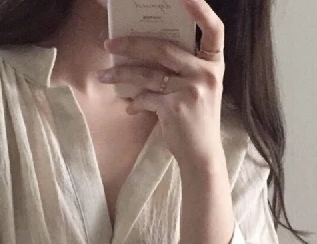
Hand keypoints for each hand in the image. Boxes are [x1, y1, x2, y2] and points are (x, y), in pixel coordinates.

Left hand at [98, 0, 225, 173]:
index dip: (200, 9)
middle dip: (132, 44)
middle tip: (109, 42)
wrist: (201, 155)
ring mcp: (191, 91)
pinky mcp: (175, 109)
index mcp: (214, 64)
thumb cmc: (196, 119)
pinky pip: (146, 97)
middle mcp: (205, 74)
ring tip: (103, 75)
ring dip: (121, 74)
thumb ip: (182, 68)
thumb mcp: (199, 89)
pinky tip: (130, 107)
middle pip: (164, 48)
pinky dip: (135, 102)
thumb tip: (144, 50)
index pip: (214, 29)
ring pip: (148, 73)